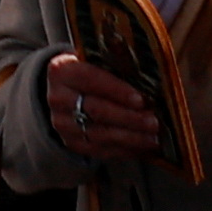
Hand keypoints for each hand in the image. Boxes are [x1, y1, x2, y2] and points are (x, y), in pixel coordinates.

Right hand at [45, 52, 170, 162]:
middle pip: (97, 110)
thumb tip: (148, 76)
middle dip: (129, 117)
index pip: (90, 79)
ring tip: (153, 138)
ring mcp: (63, 124)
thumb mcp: (97, 60)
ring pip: (100, 134)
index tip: (141, 99)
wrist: (66, 91)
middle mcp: (58, 98)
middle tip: (154, 122)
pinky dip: (125, 150)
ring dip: (130, 138)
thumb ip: (116, 63)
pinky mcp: (72, 143)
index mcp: (62, 71)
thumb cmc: (91, 72)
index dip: (116, 90)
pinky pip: (101, 150)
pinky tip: (142, 147)